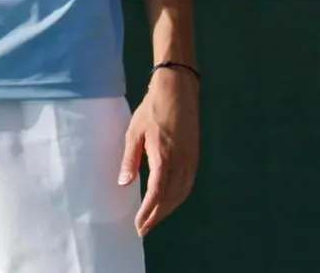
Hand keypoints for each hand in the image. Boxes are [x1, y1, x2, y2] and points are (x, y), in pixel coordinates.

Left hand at [121, 66, 198, 234]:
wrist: (178, 91)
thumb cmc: (152, 109)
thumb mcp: (134, 132)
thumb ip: (130, 159)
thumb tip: (124, 183)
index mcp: (164, 157)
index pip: (156, 193)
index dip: (148, 212)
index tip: (138, 224)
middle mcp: (181, 162)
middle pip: (170, 198)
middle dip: (157, 216)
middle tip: (143, 228)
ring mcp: (191, 160)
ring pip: (181, 194)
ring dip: (168, 209)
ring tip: (153, 219)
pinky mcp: (194, 157)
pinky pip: (187, 185)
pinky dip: (178, 198)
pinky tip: (168, 202)